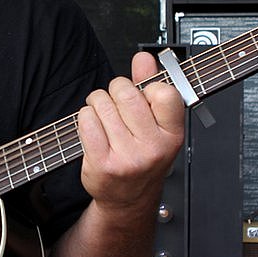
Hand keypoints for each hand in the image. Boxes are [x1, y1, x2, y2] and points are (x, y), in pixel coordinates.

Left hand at [77, 51, 184, 212]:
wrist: (127, 199)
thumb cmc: (143, 156)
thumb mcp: (156, 124)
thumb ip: (150, 86)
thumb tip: (144, 58)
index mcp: (172, 135)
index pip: (164, 92)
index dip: (148, 88)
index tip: (145, 98)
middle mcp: (153, 148)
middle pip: (125, 92)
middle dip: (116, 92)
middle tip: (117, 107)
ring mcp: (127, 157)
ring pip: (101, 103)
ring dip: (97, 105)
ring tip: (105, 120)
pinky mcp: (103, 163)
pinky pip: (86, 120)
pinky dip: (85, 118)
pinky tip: (95, 130)